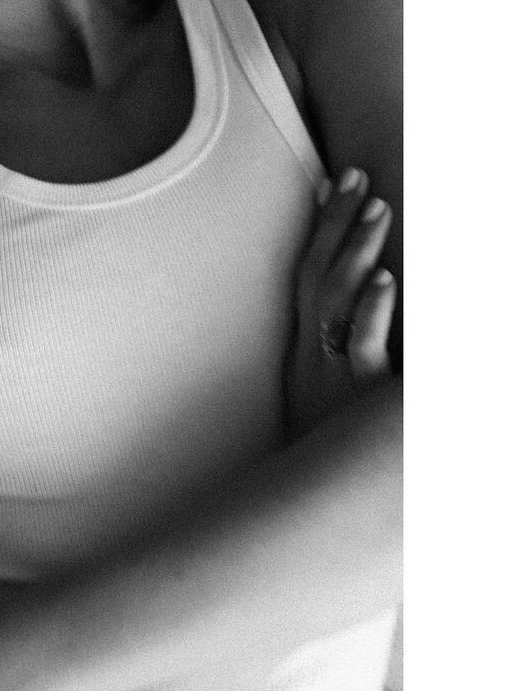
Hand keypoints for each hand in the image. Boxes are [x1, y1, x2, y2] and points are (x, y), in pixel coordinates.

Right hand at [285, 166, 396, 437]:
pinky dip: (371, 312)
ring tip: (378, 211)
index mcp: (303, 348)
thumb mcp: (321, 399)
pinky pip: (362, 347)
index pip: (307, 271)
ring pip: (339, 299)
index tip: (335, 182)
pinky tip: (386, 283)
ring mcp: (332, 373)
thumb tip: (364, 303)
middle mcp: (311, 353)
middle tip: (357, 178)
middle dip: (338, 224)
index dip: (322, 226)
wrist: (310, 512)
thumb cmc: (326, 452)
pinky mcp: (357, 397)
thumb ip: (336, 353)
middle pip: (318, 273)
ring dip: (358, 251)